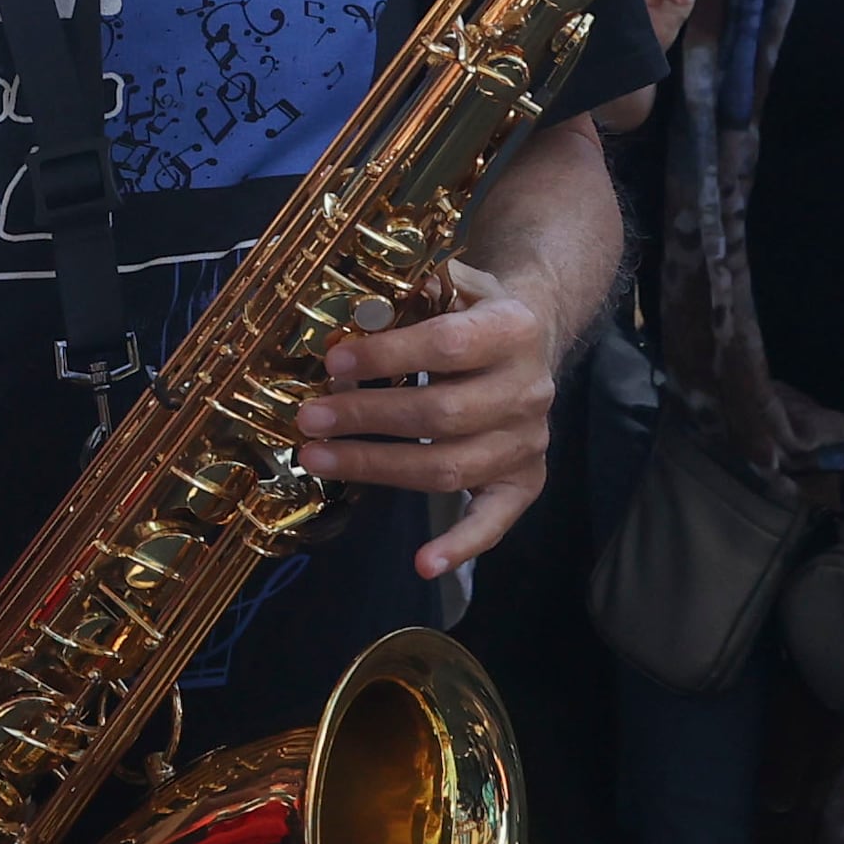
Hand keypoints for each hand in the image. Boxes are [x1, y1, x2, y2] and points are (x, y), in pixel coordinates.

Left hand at [296, 257, 564, 577]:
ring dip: (378, 468)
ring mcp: (529, 441)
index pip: (448, 345)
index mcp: (514, 329)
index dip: (389, 356)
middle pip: (443, 414)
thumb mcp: (456, 280)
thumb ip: (417, 286)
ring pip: (450, 467)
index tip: (333, 362)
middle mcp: (529, 389)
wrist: (532, 334)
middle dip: (367, 418)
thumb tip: (361, 300)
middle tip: (310, 418)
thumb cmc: (473, 309)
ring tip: (319, 459)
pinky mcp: (524, 481)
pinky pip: (495, 521)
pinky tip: (424, 563)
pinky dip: (461, 545)